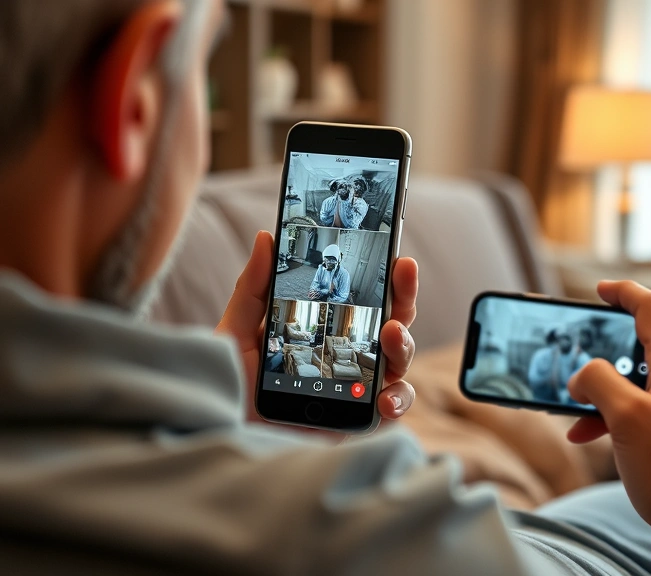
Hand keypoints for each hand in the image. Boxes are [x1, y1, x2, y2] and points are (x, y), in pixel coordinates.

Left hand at [216, 231, 418, 423]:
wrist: (219, 433)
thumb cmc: (227, 386)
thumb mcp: (237, 331)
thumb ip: (254, 287)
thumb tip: (266, 238)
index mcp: (327, 332)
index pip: (368, 301)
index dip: (388, 279)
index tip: (398, 258)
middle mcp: (348, 357)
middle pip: (393, 324)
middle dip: (405, 297)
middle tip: (404, 273)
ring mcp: (356, 388)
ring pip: (399, 362)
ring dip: (403, 344)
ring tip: (390, 335)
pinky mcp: (356, 420)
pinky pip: (392, 408)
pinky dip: (397, 400)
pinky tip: (384, 397)